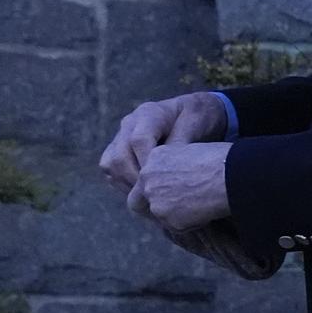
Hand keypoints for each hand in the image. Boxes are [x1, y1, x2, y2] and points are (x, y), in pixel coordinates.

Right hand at [100, 93, 227, 190]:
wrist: (195, 114)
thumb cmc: (200, 117)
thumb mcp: (197, 123)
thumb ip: (180, 142)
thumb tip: (163, 166)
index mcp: (149, 114)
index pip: (138, 141)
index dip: (148, 164)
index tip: (163, 181)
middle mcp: (129, 124)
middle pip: (119, 156)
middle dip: (137, 181)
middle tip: (157, 197)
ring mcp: (120, 137)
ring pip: (110, 165)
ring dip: (128, 185)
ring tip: (151, 198)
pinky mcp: (117, 150)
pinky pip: (111, 171)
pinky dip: (124, 185)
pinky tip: (145, 194)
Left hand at [127, 142, 231, 231]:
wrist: (233, 174)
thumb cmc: (224, 160)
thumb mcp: (192, 153)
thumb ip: (176, 167)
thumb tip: (180, 181)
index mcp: (154, 157)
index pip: (144, 180)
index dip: (154, 191)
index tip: (170, 195)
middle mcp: (148, 178)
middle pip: (136, 202)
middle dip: (151, 208)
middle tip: (171, 212)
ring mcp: (155, 199)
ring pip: (158, 217)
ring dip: (175, 217)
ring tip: (201, 208)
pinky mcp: (168, 218)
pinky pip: (177, 228)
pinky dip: (191, 224)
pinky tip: (208, 212)